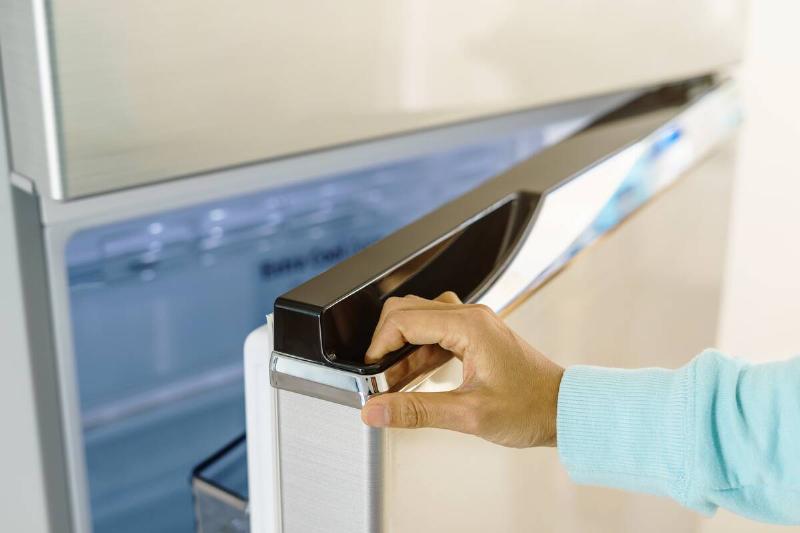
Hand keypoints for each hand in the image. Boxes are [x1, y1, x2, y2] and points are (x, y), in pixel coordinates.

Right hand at [360, 292, 563, 447]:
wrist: (564, 410)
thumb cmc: (531, 408)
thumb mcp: (469, 415)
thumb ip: (417, 411)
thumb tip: (376, 410)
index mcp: (469, 326)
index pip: (404, 320)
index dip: (379, 346)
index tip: (369, 373)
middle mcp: (470, 317)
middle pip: (408, 311)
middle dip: (386, 344)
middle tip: (378, 378)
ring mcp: (474, 325)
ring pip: (420, 322)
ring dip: (402, 350)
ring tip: (394, 384)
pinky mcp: (475, 337)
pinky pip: (436, 334)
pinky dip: (419, 353)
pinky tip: (413, 380)